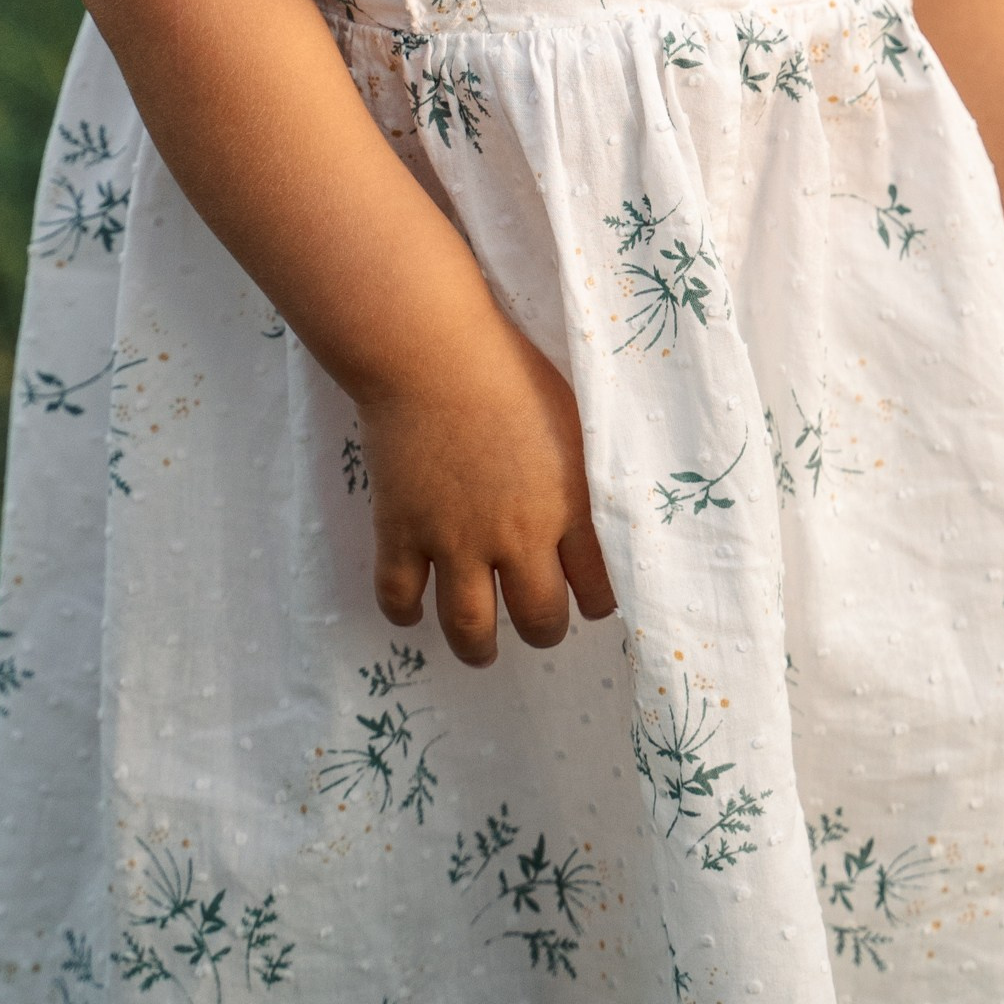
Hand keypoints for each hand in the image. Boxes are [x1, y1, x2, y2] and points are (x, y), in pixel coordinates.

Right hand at [365, 320, 617, 666]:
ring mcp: (453, 541)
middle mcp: (514, 537)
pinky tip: (415, 611)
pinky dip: (405, 613)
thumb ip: (586, 472)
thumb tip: (604, 504)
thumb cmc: (512, 370)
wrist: (432, 353)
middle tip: (538, 624)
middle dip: (543, 630)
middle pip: (538, 619)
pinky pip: (399, 596)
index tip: (591, 601)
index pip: (596, 587)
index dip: (597, 602)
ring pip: (469, 628)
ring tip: (482, 650)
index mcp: (566, 507)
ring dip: (479, 648)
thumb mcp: (574, 418)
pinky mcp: (401, 532)